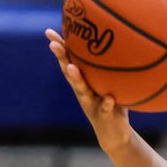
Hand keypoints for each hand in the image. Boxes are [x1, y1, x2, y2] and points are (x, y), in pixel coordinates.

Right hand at [45, 28, 131, 154]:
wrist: (114, 135)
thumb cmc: (112, 103)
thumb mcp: (109, 83)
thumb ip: (108, 67)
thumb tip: (117, 39)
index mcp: (83, 82)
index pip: (69, 61)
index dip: (59, 47)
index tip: (49, 32)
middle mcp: (83, 92)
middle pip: (69, 73)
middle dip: (61, 58)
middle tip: (53, 44)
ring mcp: (91, 104)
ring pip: (82, 90)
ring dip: (76, 79)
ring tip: (71, 67)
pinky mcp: (103, 116)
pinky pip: (105, 108)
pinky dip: (106, 103)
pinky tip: (108, 98)